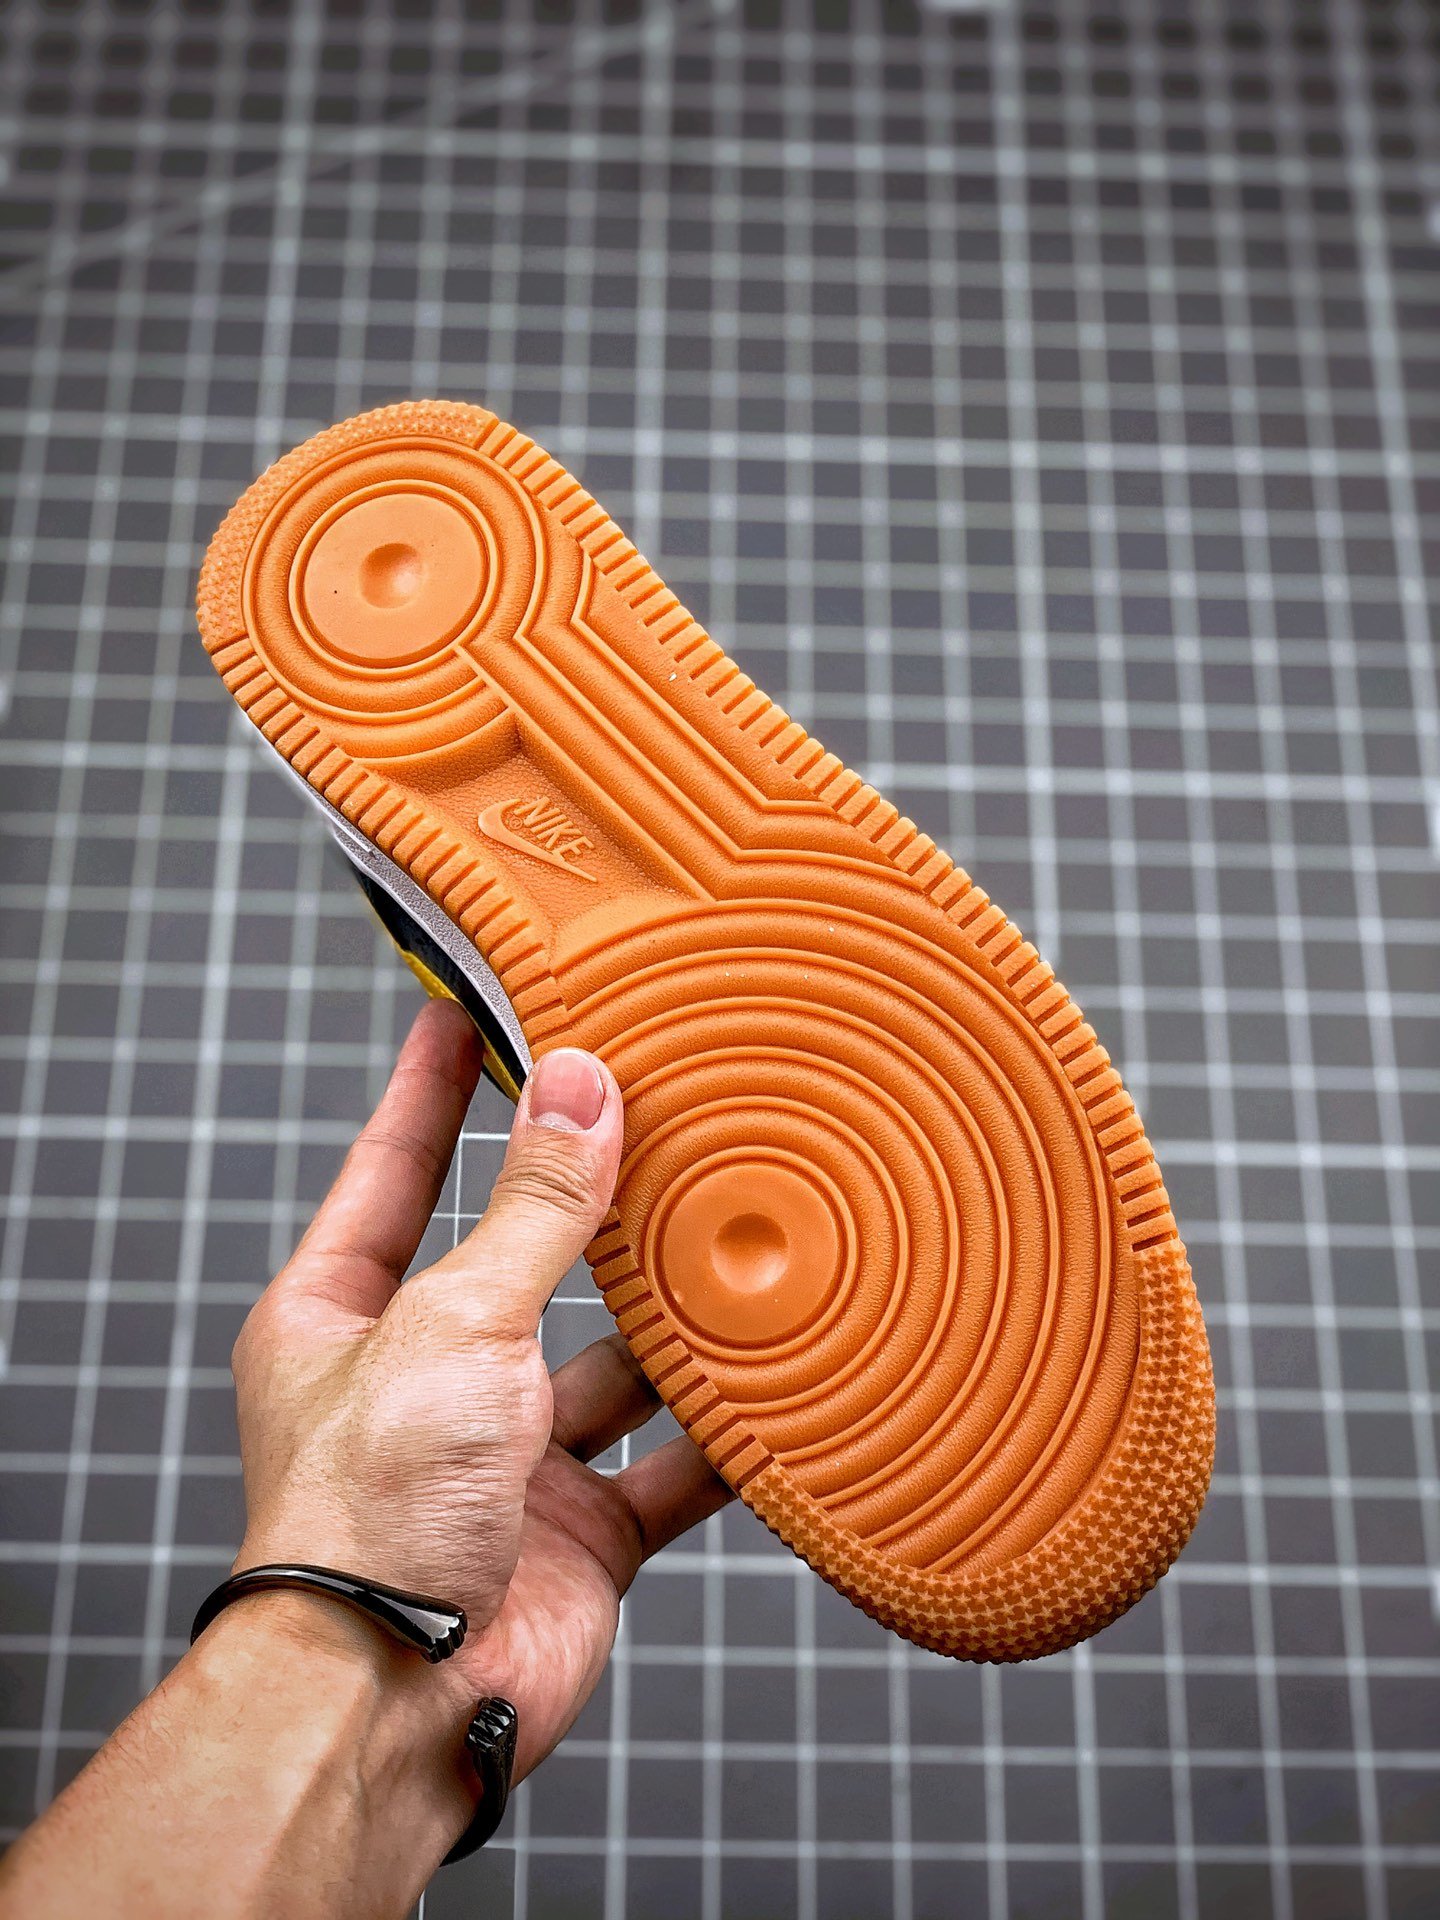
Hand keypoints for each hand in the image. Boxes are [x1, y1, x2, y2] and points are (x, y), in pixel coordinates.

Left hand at [231, 998, 731, 1785]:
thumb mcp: (452, 1322)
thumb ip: (533, 1211)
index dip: (434, 1084)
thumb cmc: (367, 1515)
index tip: (471, 1005)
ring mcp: (506, 1455)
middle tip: (653, 1112)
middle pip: (521, 1258)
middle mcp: (427, 1377)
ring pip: (609, 1359)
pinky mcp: (579, 1528)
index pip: (396, 1166)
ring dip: (670, 1321)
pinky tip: (774, 1382)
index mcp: (347, 1316)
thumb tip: (581, 1089)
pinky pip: (668, 1463)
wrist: (397, 1705)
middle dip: (586, 1201)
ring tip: (740, 1239)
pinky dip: (721, 1432)